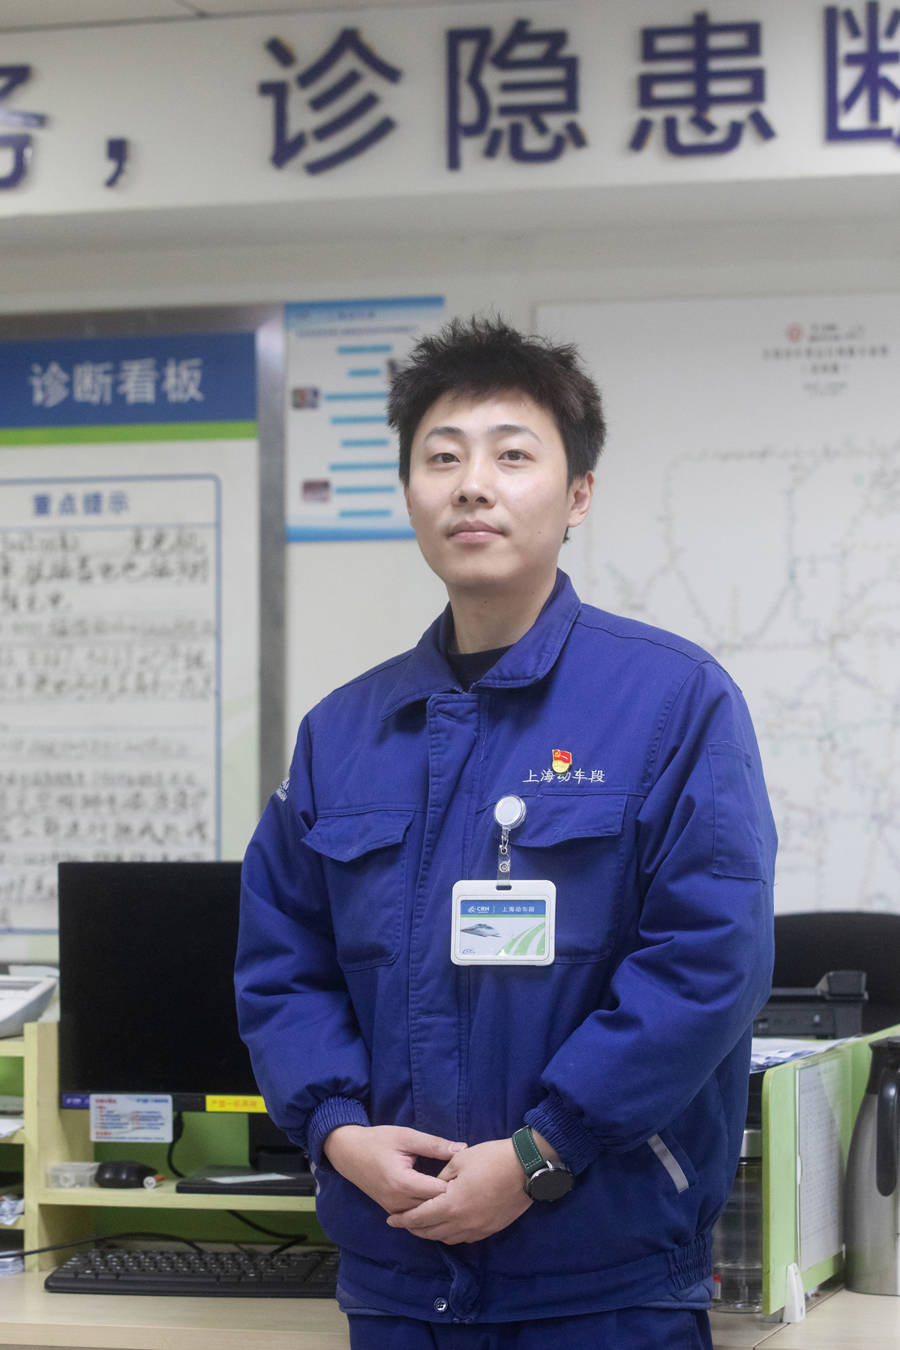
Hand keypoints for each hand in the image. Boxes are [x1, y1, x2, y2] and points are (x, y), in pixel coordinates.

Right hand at [323, 1124, 465, 1214]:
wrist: (348, 1152)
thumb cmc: (378, 1140)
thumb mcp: (406, 1136)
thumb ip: (434, 1145)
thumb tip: (462, 1149)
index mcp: (402, 1182)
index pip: (439, 1192)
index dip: (456, 1184)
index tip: (467, 1174)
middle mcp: (397, 1202)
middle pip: (434, 1208)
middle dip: (452, 1197)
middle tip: (466, 1184)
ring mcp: (393, 1209)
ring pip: (426, 1216)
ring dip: (440, 1206)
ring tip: (456, 1192)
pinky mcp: (392, 1211)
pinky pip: (415, 1217)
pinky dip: (429, 1210)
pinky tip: (440, 1200)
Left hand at [386, 1137, 531, 1244]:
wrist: (526, 1167)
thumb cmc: (491, 1158)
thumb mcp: (460, 1161)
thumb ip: (442, 1177)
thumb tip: (434, 1187)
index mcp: (451, 1205)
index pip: (420, 1218)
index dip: (404, 1220)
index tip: (391, 1220)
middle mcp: (463, 1223)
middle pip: (432, 1233)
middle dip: (415, 1230)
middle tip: (404, 1224)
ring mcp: (479, 1229)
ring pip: (448, 1239)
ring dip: (433, 1234)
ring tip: (424, 1226)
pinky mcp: (491, 1229)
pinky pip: (465, 1238)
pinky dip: (452, 1234)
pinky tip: (449, 1226)